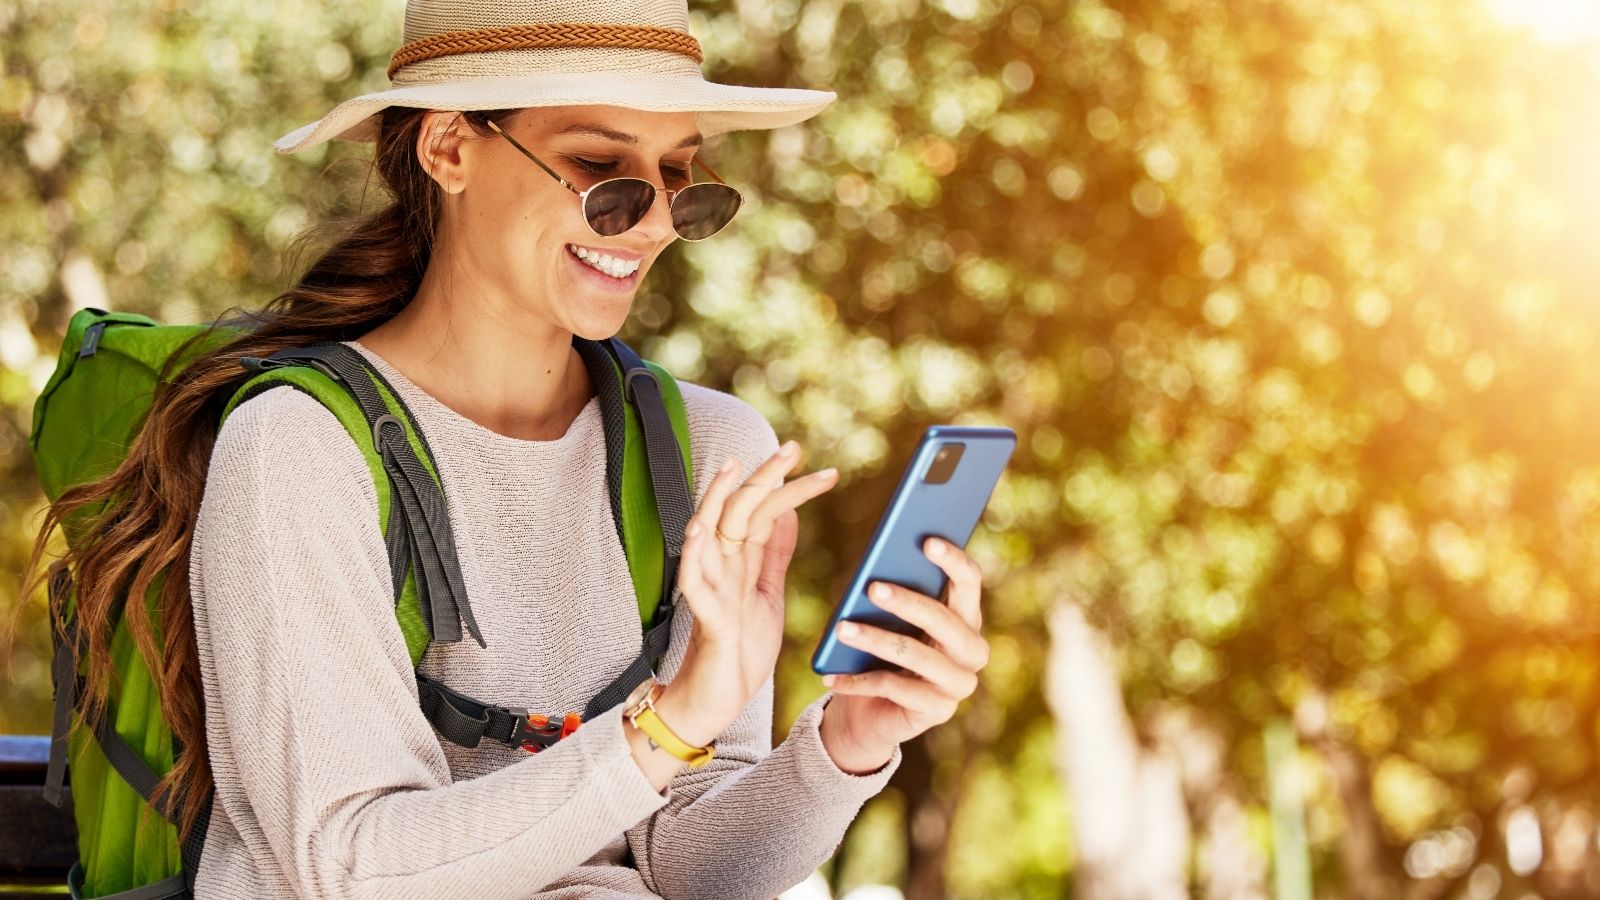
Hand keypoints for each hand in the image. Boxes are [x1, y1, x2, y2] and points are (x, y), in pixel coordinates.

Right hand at [666, 441, 838, 737]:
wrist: (717, 700)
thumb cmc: (738, 648)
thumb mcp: (767, 594)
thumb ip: (773, 554)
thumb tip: (789, 512)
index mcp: (742, 561)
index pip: (764, 512)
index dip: (789, 488)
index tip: (825, 471)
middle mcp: (723, 567)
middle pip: (739, 511)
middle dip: (763, 478)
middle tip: (792, 447)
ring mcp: (710, 589)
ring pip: (707, 534)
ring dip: (719, 500)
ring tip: (733, 469)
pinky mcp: (705, 618)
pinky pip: (693, 582)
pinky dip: (694, 554)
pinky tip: (698, 529)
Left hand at [818, 537, 990, 771]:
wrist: (869, 713)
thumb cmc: (879, 652)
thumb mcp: (887, 619)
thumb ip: (892, 590)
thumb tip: (877, 565)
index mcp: (966, 617)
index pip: (969, 582)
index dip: (952, 561)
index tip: (927, 541)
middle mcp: (972, 651)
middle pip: (944, 620)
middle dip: (907, 602)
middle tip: (872, 587)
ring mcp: (958, 685)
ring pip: (916, 655)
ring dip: (875, 640)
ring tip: (842, 629)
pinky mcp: (938, 712)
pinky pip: (896, 689)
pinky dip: (860, 682)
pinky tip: (832, 678)